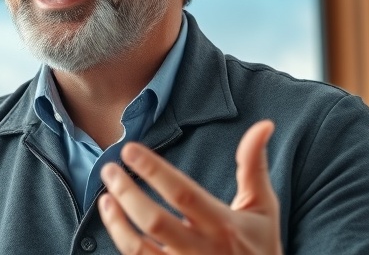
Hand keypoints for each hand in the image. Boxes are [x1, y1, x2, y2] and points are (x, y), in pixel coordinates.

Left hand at [98, 120, 281, 254]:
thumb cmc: (260, 247)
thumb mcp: (263, 208)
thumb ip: (254, 167)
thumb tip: (263, 125)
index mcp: (224, 225)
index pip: (183, 194)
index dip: (153, 170)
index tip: (129, 149)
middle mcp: (203, 250)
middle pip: (155, 222)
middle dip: (127, 193)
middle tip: (108, 169)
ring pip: (139, 248)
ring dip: (117, 222)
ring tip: (105, 197)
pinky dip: (121, 241)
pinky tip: (113, 221)